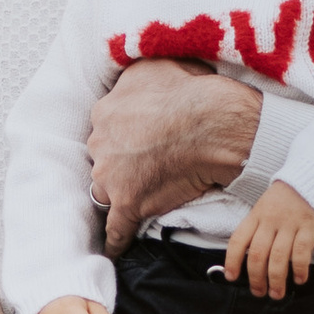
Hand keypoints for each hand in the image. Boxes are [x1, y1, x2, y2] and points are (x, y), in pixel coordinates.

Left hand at [86, 61, 262, 252]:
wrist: (213, 124)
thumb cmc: (191, 91)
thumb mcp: (155, 64)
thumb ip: (135, 75)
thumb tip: (132, 79)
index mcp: (104, 112)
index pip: (106, 127)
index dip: (124, 133)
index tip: (139, 136)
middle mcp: (100, 144)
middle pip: (104, 158)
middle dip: (119, 160)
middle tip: (144, 160)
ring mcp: (112, 177)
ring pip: (106, 189)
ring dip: (117, 192)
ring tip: (135, 193)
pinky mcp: (129, 204)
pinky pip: (116, 229)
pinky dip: (116, 239)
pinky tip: (115, 248)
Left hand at [223, 186, 313, 296]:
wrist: (311, 182)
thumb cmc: (283, 203)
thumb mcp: (262, 211)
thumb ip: (255, 232)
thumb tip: (243, 264)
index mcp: (255, 216)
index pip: (238, 240)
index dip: (232, 261)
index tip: (231, 277)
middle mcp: (270, 220)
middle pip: (257, 253)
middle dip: (256, 278)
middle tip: (258, 292)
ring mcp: (290, 223)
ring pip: (278, 256)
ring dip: (276, 279)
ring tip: (276, 293)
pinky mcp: (309, 227)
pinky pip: (302, 251)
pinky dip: (299, 268)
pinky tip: (298, 279)